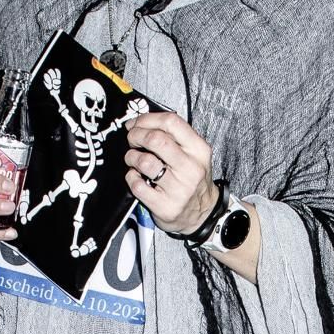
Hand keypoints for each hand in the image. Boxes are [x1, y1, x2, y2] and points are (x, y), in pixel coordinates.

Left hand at [124, 112, 217, 237]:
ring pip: (144, 161)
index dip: (147, 119)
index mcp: (199, 150)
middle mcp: (191, 168)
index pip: (171, 122)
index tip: (136, 123)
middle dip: (136, 135)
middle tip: (131, 139)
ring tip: (132, 159)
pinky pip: (137, 185)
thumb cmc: (193, 180)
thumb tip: (141, 123)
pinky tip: (136, 177)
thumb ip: (173, 137)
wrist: (202, 213)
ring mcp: (178, 189)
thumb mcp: (194, 154)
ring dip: (131, 157)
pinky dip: (131, 177)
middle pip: (155, 139)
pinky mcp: (165, 206)